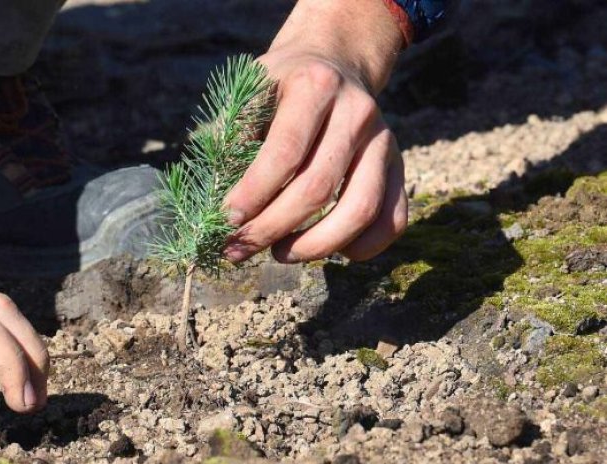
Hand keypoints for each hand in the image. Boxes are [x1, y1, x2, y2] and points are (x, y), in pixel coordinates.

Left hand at [223, 0, 408, 262]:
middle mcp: (357, 112)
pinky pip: (392, 218)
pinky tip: (325, 251)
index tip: (226, 221)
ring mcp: (384, 142)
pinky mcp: (399, 166)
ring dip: (315, 246)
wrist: (332, 64)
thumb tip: (209, 200)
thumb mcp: (249, 91)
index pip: (284, 151)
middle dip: (271, 228)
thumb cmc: (278, 87)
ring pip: (360, 209)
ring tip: (278, 253)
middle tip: (237, 250)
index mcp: (314, 87)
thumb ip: (229, 134)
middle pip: (317, 187)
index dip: (254, 193)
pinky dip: (361, 247)